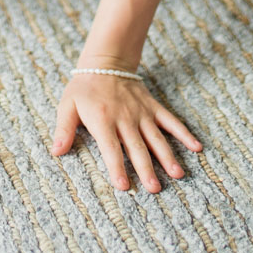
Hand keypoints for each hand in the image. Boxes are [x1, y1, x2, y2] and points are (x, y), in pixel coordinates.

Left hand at [52, 69, 202, 193]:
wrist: (105, 62)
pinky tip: (197, 148)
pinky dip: (184, 133)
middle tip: (155, 189)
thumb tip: (56, 152)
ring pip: (156, 137)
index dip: (116, 167)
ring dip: (167, 156)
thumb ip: (63, 130)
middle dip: (146, 168)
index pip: (110, 148)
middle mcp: (124, 118)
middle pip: (137, 147)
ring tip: (177, 175)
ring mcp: (141, 113)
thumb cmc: (83, 89)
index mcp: (102, 120)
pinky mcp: (153, 107)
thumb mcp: (67, 106)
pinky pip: (171, 121)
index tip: (123, 186)